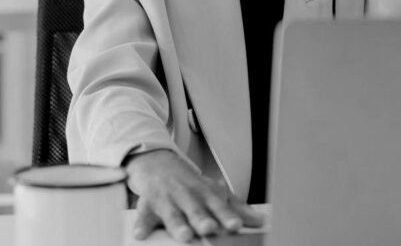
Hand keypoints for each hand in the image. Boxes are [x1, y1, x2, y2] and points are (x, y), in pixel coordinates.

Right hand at [124, 149, 263, 242]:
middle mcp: (187, 196)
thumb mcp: (214, 192)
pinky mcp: (147, 204)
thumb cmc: (191, 185)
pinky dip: (141, 224)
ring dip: (178, 224)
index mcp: (205, 194)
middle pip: (196, 209)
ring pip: (172, 214)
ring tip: (184, 235)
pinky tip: (140, 234)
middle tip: (209, 228)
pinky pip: (143, 216)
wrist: (159, 164)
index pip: (218, 206)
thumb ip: (236, 208)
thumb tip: (260, 220)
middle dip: (202, 219)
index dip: (227, 216)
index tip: (236, 225)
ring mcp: (167, 200)